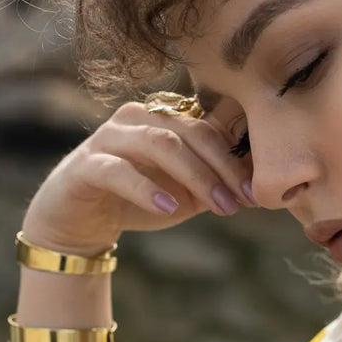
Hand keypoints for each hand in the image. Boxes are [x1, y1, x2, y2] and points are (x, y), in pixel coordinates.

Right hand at [21, 101, 253, 254]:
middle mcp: (138, 118)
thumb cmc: (141, 200)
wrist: (81, 222)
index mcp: (165, 119)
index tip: (257, 193)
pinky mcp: (85, 164)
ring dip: (196, 177)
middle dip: (221, 168)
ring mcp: (109, 137)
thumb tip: (260, 187)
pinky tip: (169, 208)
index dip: (236, 160)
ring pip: (160, 144)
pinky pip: (119, 170)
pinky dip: (148, 189)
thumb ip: (216, 184)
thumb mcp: (187, 193)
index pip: (210, 129)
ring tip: (218, 207)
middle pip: (190, 132)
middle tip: (242, 201)